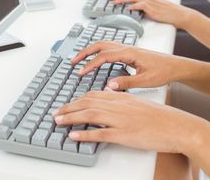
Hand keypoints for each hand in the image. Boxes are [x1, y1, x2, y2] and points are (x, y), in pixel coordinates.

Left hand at [53, 90, 198, 155]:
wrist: (175, 125)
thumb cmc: (158, 115)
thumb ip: (120, 102)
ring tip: (58, 121)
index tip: (67, 104)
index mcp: (120, 97)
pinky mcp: (124, 134)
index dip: (76, 100)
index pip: (93, 95)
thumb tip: (107, 103)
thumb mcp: (136, 103)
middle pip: (87, 103)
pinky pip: (100, 133)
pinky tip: (74, 135)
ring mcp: (120, 119)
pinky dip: (85, 133)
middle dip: (69, 107)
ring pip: (90, 114)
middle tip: (56, 113)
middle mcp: (117, 105)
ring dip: (71, 117)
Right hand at [71, 42, 181, 89]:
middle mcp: (126, 47)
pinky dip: (99, 50)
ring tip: (79, 58)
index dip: (90, 64)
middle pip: (100, 45)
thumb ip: (127, 82)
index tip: (80, 71)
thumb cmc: (163, 71)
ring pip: (104, 44)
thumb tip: (109, 85)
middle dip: (85, 52)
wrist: (175, 66)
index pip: (104, 56)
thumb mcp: (146, 81)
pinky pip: (109, 47)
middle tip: (73, 61)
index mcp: (129, 53)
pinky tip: (96, 58)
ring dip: (90, 50)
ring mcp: (127, 48)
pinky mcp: (129, 51)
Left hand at [107, 0, 189, 27]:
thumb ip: (144, 7)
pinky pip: (141, 5)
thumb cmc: (168, 12)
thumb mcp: (154, 7)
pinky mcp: (153, 7)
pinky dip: (133, 6)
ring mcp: (150, 1)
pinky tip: (127, 8)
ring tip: (114, 1)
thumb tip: (134, 9)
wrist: (179, 14)